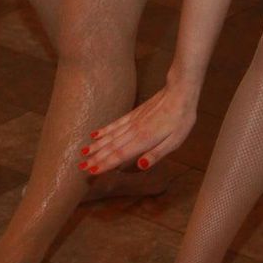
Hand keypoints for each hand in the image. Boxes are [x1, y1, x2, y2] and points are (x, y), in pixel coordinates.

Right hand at [80, 82, 197, 175]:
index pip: (120, 155)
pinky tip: (95, 134)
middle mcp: (134, 131)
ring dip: (97, 145)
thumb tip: (141, 167)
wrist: (180, 91)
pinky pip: (116, 124)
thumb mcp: (175, 141)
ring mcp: (133, 121)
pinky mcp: (134, 114)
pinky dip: (104, 130)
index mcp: (144, 140)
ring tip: (83, 152)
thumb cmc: (181, 119)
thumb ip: (157, 154)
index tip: (91, 171)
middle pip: (112, 146)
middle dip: (96, 157)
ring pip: (111, 135)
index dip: (105, 164)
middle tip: (80, 166)